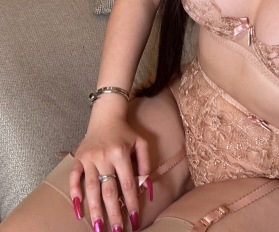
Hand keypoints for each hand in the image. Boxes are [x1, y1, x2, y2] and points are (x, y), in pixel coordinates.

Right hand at [69, 111, 150, 231]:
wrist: (106, 115)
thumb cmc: (126, 132)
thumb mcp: (141, 143)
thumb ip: (145, 164)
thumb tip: (148, 188)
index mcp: (121, 153)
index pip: (127, 184)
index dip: (131, 203)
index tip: (134, 220)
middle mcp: (104, 156)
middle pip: (108, 189)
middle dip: (112, 212)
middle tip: (115, 231)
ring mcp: (89, 158)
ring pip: (91, 187)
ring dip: (94, 209)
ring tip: (97, 227)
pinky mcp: (78, 158)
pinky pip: (74, 178)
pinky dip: (74, 193)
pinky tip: (78, 210)